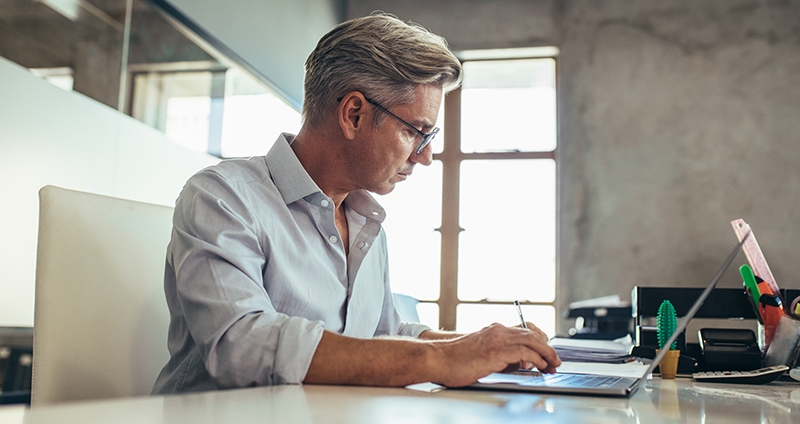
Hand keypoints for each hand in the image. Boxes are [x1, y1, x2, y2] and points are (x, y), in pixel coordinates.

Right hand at [430, 323, 560, 386]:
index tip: (547, 352)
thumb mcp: (483, 355)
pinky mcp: (496, 351)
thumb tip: (520, 363)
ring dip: (546, 354)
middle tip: (555, 361)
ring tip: (552, 365)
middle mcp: (498, 331)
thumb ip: (501, 356)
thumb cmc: (455, 360)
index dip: (540, 340)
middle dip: (547, 348)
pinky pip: (524, 353)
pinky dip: (536, 359)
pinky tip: (539, 367)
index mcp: (494, 330)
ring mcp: (497, 339)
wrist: (438, 359)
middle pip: (532, 334)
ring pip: (532, 341)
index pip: (525, 330)